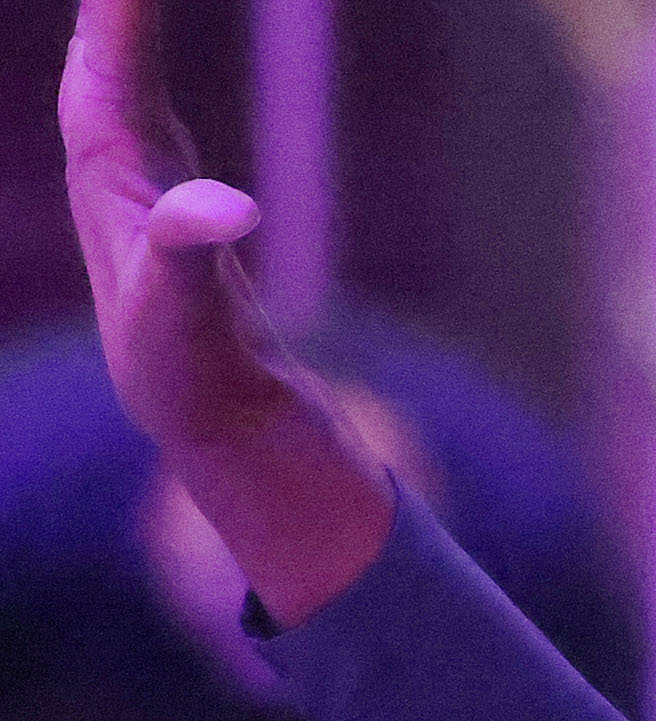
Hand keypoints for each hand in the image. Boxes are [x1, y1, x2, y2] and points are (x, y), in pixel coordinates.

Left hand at [57, 0, 388, 620]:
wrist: (202, 415)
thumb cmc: (188, 371)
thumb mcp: (188, 317)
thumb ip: (195, 253)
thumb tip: (225, 204)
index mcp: (111, 177)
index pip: (106, 65)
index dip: (120, 13)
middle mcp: (113, 162)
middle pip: (98, 51)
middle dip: (114, 7)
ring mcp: (139, 172)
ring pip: (113, 65)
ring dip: (119, 17)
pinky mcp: (169, 186)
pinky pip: (143, 90)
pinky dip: (139, 49)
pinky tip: (137, 32)